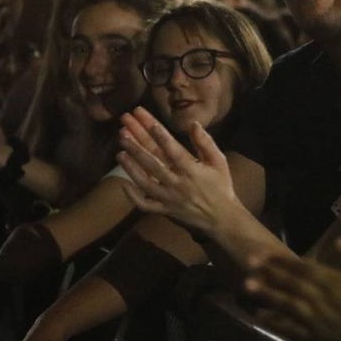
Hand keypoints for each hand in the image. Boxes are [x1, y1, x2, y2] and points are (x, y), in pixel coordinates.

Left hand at [116, 108, 237, 233]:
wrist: (221, 218)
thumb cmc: (221, 185)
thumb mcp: (219, 161)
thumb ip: (205, 142)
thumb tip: (193, 124)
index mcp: (192, 170)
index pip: (173, 150)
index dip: (161, 136)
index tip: (150, 123)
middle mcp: (177, 183)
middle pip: (153, 163)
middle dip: (137, 145)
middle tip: (123, 129)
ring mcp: (168, 198)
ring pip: (145, 182)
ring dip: (131, 167)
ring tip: (119, 151)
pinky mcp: (164, 210)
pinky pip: (145, 205)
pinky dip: (133, 196)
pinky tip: (123, 184)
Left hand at [245, 238, 340, 340]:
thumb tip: (340, 241)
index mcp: (337, 283)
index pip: (304, 269)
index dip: (283, 261)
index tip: (265, 254)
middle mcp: (324, 300)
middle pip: (292, 284)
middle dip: (270, 273)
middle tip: (249, 262)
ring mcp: (319, 321)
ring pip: (289, 305)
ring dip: (268, 295)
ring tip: (248, 286)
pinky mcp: (317, 338)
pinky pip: (293, 329)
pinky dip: (277, 322)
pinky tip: (261, 315)